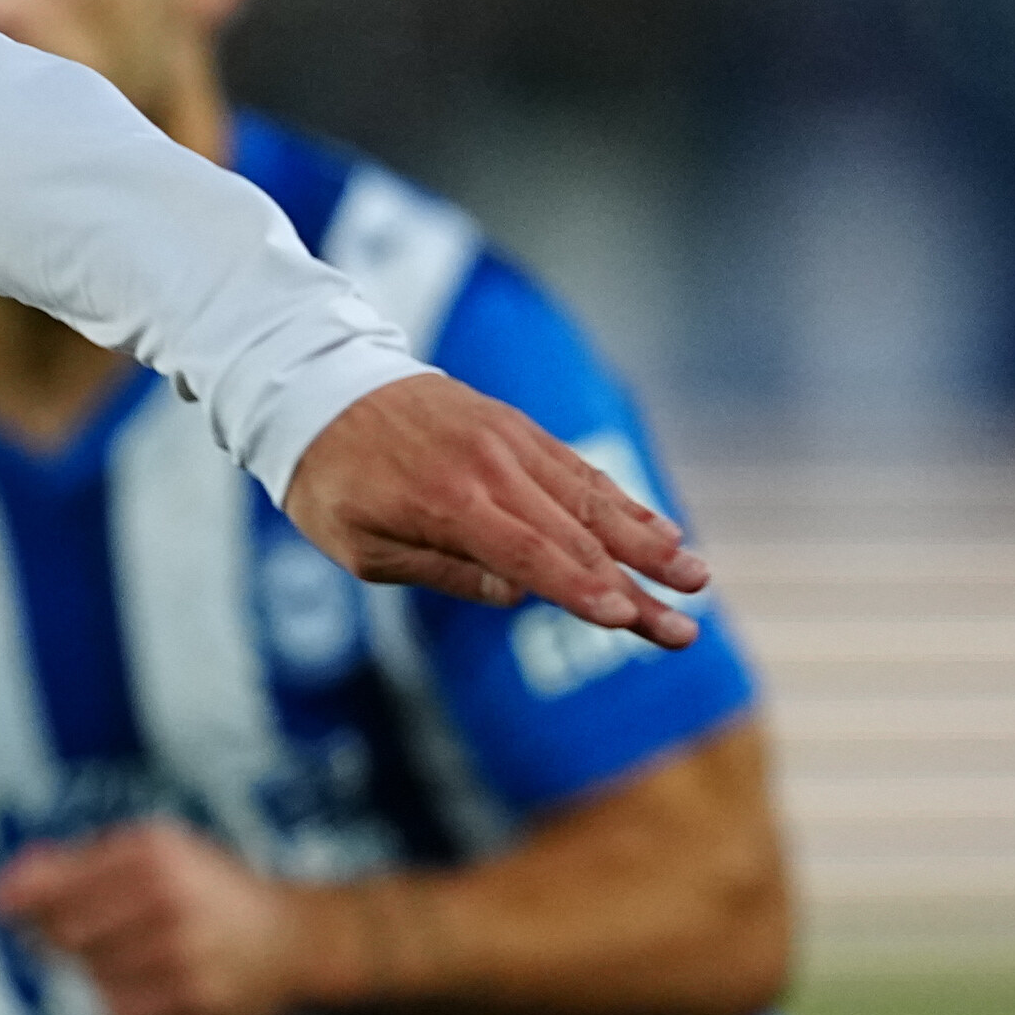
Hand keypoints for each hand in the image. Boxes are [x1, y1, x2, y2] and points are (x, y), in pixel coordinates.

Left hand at [0, 820, 318, 1014]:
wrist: (294, 939)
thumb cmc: (209, 893)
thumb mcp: (153, 855)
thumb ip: (76, 866)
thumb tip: (0, 888)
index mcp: (149, 849)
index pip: (54, 883)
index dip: (19, 900)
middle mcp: (163, 892)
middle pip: (64, 934)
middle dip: (65, 943)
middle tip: (102, 939)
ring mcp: (178, 945)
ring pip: (89, 976)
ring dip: (102, 977)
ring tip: (145, 962)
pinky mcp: (192, 996)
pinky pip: (116, 1013)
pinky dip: (123, 1008)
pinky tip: (156, 990)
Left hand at [283, 375, 706, 643]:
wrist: (318, 386)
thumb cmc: (330, 481)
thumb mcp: (361, 547)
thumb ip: (443, 571)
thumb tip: (518, 594)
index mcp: (449, 504)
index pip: (530, 556)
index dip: (580, 591)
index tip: (627, 620)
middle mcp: (491, 469)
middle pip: (577, 537)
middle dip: (637, 587)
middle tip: (685, 629)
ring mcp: (510, 442)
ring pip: (592, 499)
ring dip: (648, 542)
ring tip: (696, 575)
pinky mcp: (517, 428)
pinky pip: (578, 469)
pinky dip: (621, 501)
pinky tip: (658, 528)